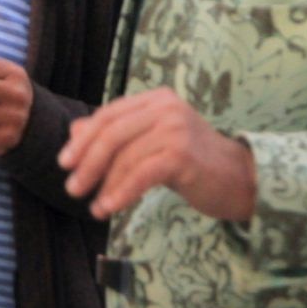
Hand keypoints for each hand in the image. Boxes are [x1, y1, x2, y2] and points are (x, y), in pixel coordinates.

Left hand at [58, 88, 255, 220]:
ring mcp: (175, 128)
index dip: (84, 139)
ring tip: (92, 207)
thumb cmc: (194, 162)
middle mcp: (165, 107)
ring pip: (124, 155)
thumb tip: (75, 131)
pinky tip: (108, 208)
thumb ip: (117, 134)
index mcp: (156, 99)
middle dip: (86, 161)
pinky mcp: (182, 154)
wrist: (241, 179)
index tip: (65, 162)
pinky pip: (141, 174)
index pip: (109, 114)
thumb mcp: (152, 143)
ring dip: (103, 183)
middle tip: (71, 187)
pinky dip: (121, 192)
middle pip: (112, 132)